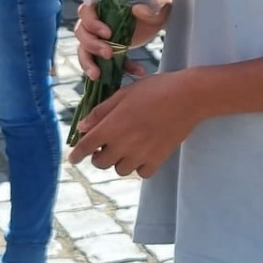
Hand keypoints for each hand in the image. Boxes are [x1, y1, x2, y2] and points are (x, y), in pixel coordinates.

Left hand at [65, 70, 196, 176]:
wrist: (189, 96)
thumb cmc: (155, 89)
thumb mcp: (124, 93)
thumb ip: (101, 111)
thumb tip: (82, 127)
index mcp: (112, 125)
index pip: (85, 147)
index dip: (76, 155)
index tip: (73, 158)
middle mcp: (124, 143)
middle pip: (100, 163)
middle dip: (99, 156)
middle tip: (107, 145)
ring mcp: (141, 153)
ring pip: (120, 170)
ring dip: (119, 161)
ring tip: (128, 147)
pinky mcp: (158, 159)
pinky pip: (141, 173)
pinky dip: (139, 166)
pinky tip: (143, 154)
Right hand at [75, 0, 169, 80]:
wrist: (159, 19)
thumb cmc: (155, 5)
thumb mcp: (157, 3)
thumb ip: (151, 5)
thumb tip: (136, 9)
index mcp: (103, 2)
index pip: (86, 11)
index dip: (92, 23)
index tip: (108, 34)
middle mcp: (95, 19)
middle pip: (81, 32)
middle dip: (92, 46)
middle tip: (108, 54)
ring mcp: (98, 36)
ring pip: (84, 50)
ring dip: (89, 64)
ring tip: (98, 76)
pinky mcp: (106, 50)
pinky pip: (102, 63)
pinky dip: (116, 71)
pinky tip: (136, 71)